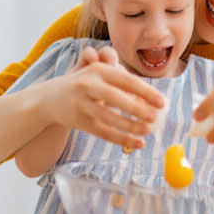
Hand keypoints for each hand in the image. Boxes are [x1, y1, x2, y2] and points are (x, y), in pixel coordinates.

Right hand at [39, 45, 163, 147]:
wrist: (51, 98)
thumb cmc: (87, 85)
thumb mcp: (101, 77)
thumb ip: (124, 84)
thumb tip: (154, 100)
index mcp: (99, 70)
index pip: (126, 80)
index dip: (145, 91)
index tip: (162, 101)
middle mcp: (87, 84)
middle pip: (115, 97)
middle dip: (136, 108)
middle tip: (155, 117)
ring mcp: (81, 103)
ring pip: (108, 118)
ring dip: (129, 126)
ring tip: (147, 131)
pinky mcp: (78, 121)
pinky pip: (103, 132)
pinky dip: (121, 139)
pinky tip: (137, 143)